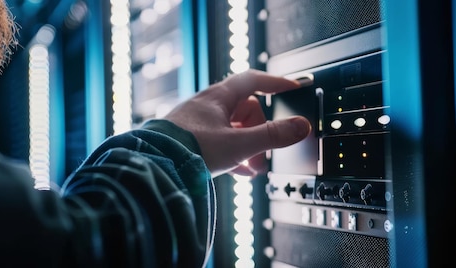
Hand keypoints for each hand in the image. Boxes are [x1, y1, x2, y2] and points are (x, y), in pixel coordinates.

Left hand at [164, 69, 310, 176]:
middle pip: (245, 110)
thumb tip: (299, 127)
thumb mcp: (239, 144)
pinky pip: (219, 142)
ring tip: (252, 166)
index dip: (275, 83)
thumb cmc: (189, 150)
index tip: (292, 88)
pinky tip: (239, 171)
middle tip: (265, 152)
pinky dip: (233, 154)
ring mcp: (196, 122)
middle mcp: (205, 105)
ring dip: (247, 146)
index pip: (253, 80)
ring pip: (232, 128)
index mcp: (218, 97)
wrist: (155, 167)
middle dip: (260, 132)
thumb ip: (272, 136)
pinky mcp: (189, 139)